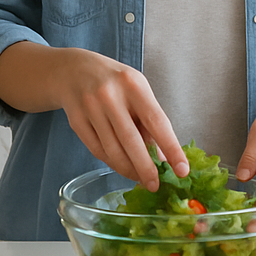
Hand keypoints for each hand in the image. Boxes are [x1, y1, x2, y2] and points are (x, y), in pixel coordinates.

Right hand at [0, 42, 187, 188]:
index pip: (157, 121)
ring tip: (140, 178)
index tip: (182, 170)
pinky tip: (122, 167)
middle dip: (146, 168)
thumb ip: (150, 120)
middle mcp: (110, 95)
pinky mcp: (76, 121)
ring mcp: (90, 108)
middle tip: (156, 185)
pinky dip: (112, 163)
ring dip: (129, 169)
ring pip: (112, 150)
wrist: (73, 70)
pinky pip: (97, 150)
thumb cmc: (114, 82)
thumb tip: (164, 157)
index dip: (171, 148)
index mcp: (133, 85)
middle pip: (131, 140)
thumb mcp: (137, 90)